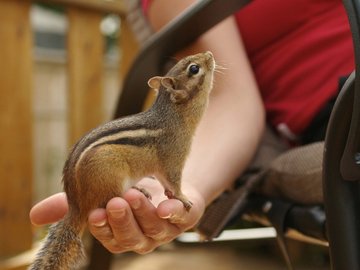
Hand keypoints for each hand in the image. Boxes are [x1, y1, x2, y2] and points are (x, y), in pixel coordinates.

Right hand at [29, 178, 204, 253]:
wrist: (168, 179)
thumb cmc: (131, 188)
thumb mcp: (101, 191)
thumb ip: (76, 202)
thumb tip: (34, 217)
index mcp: (120, 233)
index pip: (108, 237)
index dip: (102, 228)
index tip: (94, 213)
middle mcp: (142, 236)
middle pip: (131, 237)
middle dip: (122, 221)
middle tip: (115, 202)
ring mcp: (165, 229)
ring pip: (154, 228)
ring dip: (143, 212)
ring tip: (134, 192)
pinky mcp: (185, 217)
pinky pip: (182, 218)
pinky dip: (174, 211)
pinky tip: (166, 204)